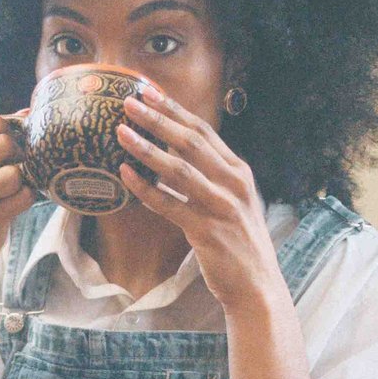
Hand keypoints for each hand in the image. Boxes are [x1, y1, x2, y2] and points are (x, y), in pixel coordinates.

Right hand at [0, 114, 33, 273]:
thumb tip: (26, 113)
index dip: (13, 131)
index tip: (16, 146)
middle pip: (4, 143)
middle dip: (19, 153)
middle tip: (17, 167)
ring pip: (14, 172)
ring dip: (23, 179)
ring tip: (14, 188)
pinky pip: (24, 196)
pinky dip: (28, 198)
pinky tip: (17, 203)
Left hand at [117, 86, 285, 313]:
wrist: (258, 287)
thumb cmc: (239, 243)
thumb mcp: (234, 201)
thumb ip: (212, 177)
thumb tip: (177, 155)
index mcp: (239, 171)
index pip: (203, 131)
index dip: (174, 110)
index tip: (149, 92)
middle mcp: (233, 184)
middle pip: (190, 142)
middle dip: (157, 119)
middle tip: (128, 102)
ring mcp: (222, 207)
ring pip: (179, 169)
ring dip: (146, 148)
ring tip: (120, 132)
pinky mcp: (207, 231)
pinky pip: (169, 204)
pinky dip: (145, 188)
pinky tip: (125, 175)